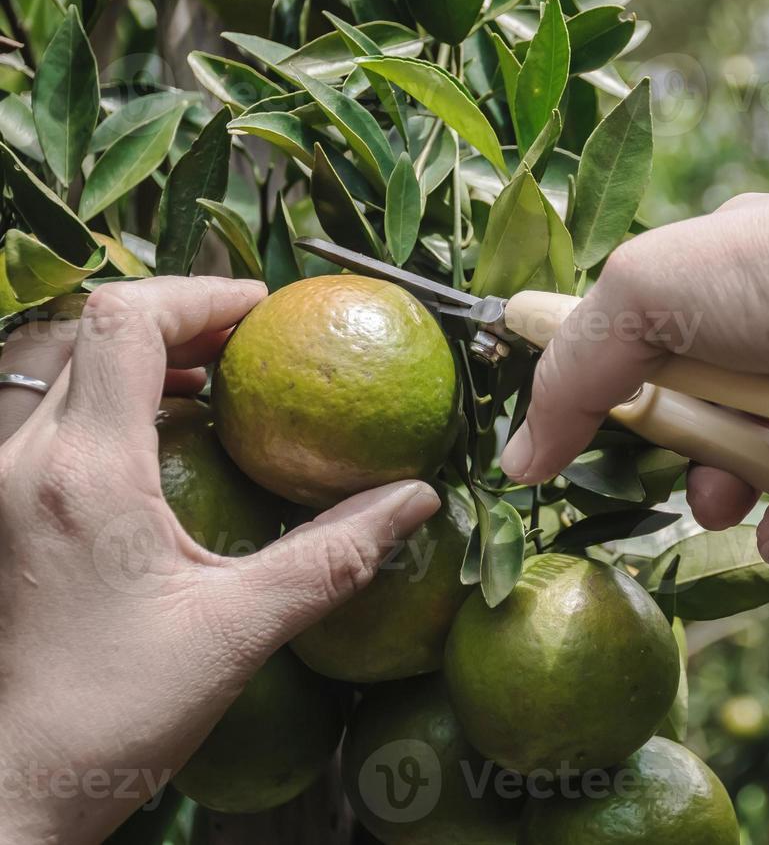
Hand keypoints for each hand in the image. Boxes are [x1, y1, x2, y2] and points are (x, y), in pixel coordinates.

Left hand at [0, 278, 440, 843]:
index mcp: (85, 474)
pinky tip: (170, 438)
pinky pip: (53, 415)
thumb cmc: (114, 713)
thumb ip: (335, 555)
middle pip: (90, 330)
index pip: (124, 321)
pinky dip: (113, 396)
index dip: (200, 294)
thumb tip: (416, 500)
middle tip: (253, 342)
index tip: (265, 314)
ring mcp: (2, 486)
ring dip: (141, 354)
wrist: (16, 785)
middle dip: (177, 316)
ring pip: (62, 368)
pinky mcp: (3, 513)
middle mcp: (25, 462)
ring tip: (219, 378)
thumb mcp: (242, 628)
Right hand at [500, 185, 768, 559]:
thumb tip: (521, 459)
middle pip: (741, 403)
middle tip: (710, 494)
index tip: (634, 435)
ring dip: (764, 498)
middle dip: (712, 460)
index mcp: (761, 260)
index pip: (687, 332)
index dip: (654, 392)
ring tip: (765, 525)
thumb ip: (572, 372)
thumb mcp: (643, 297)